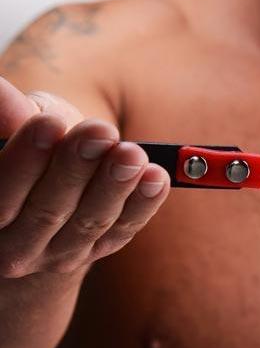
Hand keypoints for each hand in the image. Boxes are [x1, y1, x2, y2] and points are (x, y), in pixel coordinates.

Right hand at [0, 77, 169, 277]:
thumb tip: (3, 93)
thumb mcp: (15, 132)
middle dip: (76, 168)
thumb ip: (10, 116)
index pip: (2, 193)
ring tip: (132, 154)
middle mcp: (15, 245)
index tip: (51, 123)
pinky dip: (142, 204)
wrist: (41, 202)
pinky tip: (156, 178)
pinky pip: (121, 230)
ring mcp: (58, 254)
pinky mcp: (95, 251)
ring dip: (114, 186)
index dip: (25, 158)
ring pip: (88, 222)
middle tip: (102, 132)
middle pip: (47, 210)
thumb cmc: (26, 152)